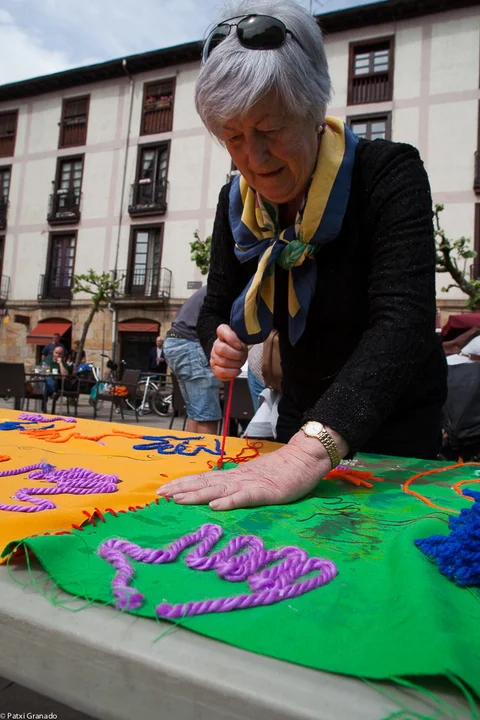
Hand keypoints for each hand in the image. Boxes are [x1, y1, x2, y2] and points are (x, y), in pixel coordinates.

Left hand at [156, 432, 331, 509]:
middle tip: (160, 494)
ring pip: (220, 489)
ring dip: (198, 494)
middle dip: (182, 489)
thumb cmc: (284, 470)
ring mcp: (252, 484)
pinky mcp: (267, 491)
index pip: (205, 479)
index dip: (184, 484)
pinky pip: (246, 497)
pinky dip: (229, 501)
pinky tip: (215, 505)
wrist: (306, 457)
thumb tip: (218, 494)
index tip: (163, 490)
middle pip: (206, 483)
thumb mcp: (256, 478)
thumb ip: (239, 485)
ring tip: (178, 499)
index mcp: (236, 476)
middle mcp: (239, 478)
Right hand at [210, 324, 247, 380]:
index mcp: (222, 334)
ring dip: (235, 365)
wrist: (237, 355)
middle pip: (222, 349)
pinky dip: (231, 373)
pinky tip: (236, 371)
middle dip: (236, 355)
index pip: (222, 329)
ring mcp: (214, 357)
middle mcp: (216, 345)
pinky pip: (220, 372)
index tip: (240, 345)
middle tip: (242, 356)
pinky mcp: (214, 368)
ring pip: (222, 362)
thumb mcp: (243, 339)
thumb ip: (244, 335)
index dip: (231, 338)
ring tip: (240, 363)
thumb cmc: (239, 347)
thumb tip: (239, 346)